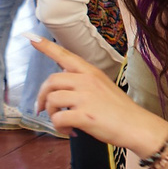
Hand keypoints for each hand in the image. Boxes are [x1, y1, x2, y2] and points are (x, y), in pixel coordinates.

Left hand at [31, 37, 159, 150]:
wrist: (137, 126)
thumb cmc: (120, 109)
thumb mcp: (103, 85)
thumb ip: (83, 80)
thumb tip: (62, 80)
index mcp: (90, 72)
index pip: (65, 55)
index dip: (46, 47)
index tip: (30, 38)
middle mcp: (86, 81)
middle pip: (51, 81)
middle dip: (42, 96)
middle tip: (41, 109)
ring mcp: (85, 98)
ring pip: (52, 100)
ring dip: (51, 114)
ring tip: (63, 123)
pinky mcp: (84, 116)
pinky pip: (58, 119)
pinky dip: (59, 127)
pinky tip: (70, 131)